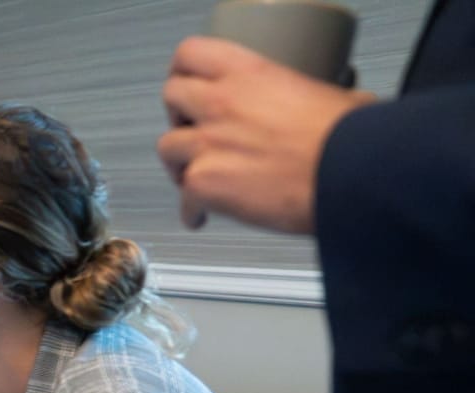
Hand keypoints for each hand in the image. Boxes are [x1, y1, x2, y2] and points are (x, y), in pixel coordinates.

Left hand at [158, 36, 374, 232]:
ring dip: (179, 164)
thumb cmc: (349, 139)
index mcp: (250, 73)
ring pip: (166, 148)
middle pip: (171, 96)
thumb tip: (346, 101)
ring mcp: (208, 142)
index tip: (188, 83)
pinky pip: (182, 198)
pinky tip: (203, 216)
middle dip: (177, 115)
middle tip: (192, 130)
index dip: (183, 70)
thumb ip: (322, 95)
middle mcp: (222, 103)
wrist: (348, 176)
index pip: (192, 53)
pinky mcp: (204, 182)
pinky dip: (192, 211)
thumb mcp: (338, 96)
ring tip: (196, 176)